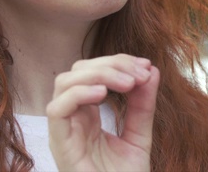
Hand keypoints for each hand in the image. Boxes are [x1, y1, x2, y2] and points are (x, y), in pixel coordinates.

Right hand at [47, 54, 159, 171]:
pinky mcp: (60, 144)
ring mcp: (64, 130)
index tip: (146, 67)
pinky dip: (79, 94)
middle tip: (139, 74)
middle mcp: (72, 118)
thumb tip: (151, 70)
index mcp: (87, 114)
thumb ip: (143, 105)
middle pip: (78, 71)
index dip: (118, 62)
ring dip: (98, 74)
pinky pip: (57, 109)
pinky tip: (103, 94)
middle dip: (111, 64)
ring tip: (127, 83)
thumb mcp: (139, 136)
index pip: (93, 72)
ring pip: (64, 83)